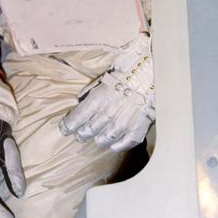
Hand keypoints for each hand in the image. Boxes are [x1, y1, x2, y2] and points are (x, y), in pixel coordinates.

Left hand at [59, 32, 154, 150]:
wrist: (153, 74)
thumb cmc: (128, 72)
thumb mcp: (104, 77)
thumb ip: (91, 91)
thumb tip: (80, 100)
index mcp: (96, 101)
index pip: (75, 120)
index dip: (67, 126)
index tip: (64, 128)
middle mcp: (106, 115)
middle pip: (87, 132)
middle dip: (81, 133)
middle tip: (79, 134)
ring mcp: (121, 125)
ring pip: (102, 140)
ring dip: (97, 138)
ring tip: (97, 137)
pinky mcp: (135, 131)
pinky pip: (122, 144)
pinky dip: (116, 145)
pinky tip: (113, 144)